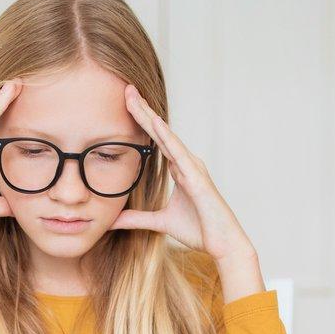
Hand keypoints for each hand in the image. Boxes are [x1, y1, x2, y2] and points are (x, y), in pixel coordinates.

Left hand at [109, 85, 255, 263]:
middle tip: (126, 89)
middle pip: (161, 131)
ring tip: (134, 98)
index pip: (156, 140)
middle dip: (143, 110)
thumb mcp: (160, 223)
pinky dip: (168, 138)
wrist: (222, 244)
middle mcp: (186, 163)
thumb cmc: (199, 230)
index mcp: (180, 169)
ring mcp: (193, 167)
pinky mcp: (198, 178)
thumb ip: (136, 219)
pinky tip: (156, 124)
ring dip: (151, 117)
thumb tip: (112, 220)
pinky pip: (180, 154)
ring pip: (168, 136)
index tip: (126, 103)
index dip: (141, 121)